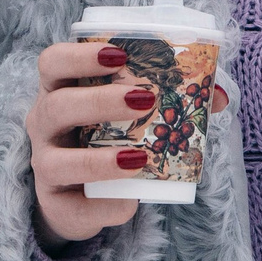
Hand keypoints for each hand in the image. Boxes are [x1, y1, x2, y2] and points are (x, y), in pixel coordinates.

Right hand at [29, 41, 228, 246]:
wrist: (81, 197)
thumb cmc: (107, 139)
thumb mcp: (128, 115)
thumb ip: (171, 99)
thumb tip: (217, 95)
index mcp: (60, 91)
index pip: (52, 63)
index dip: (79, 55)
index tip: (118, 53)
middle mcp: (44, 124)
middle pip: (56, 106)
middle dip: (99, 100)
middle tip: (143, 98)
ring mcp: (44, 165)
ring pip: (55, 162)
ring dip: (99, 160)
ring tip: (138, 157)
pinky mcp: (54, 204)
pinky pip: (73, 207)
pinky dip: (103, 206)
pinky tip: (128, 202)